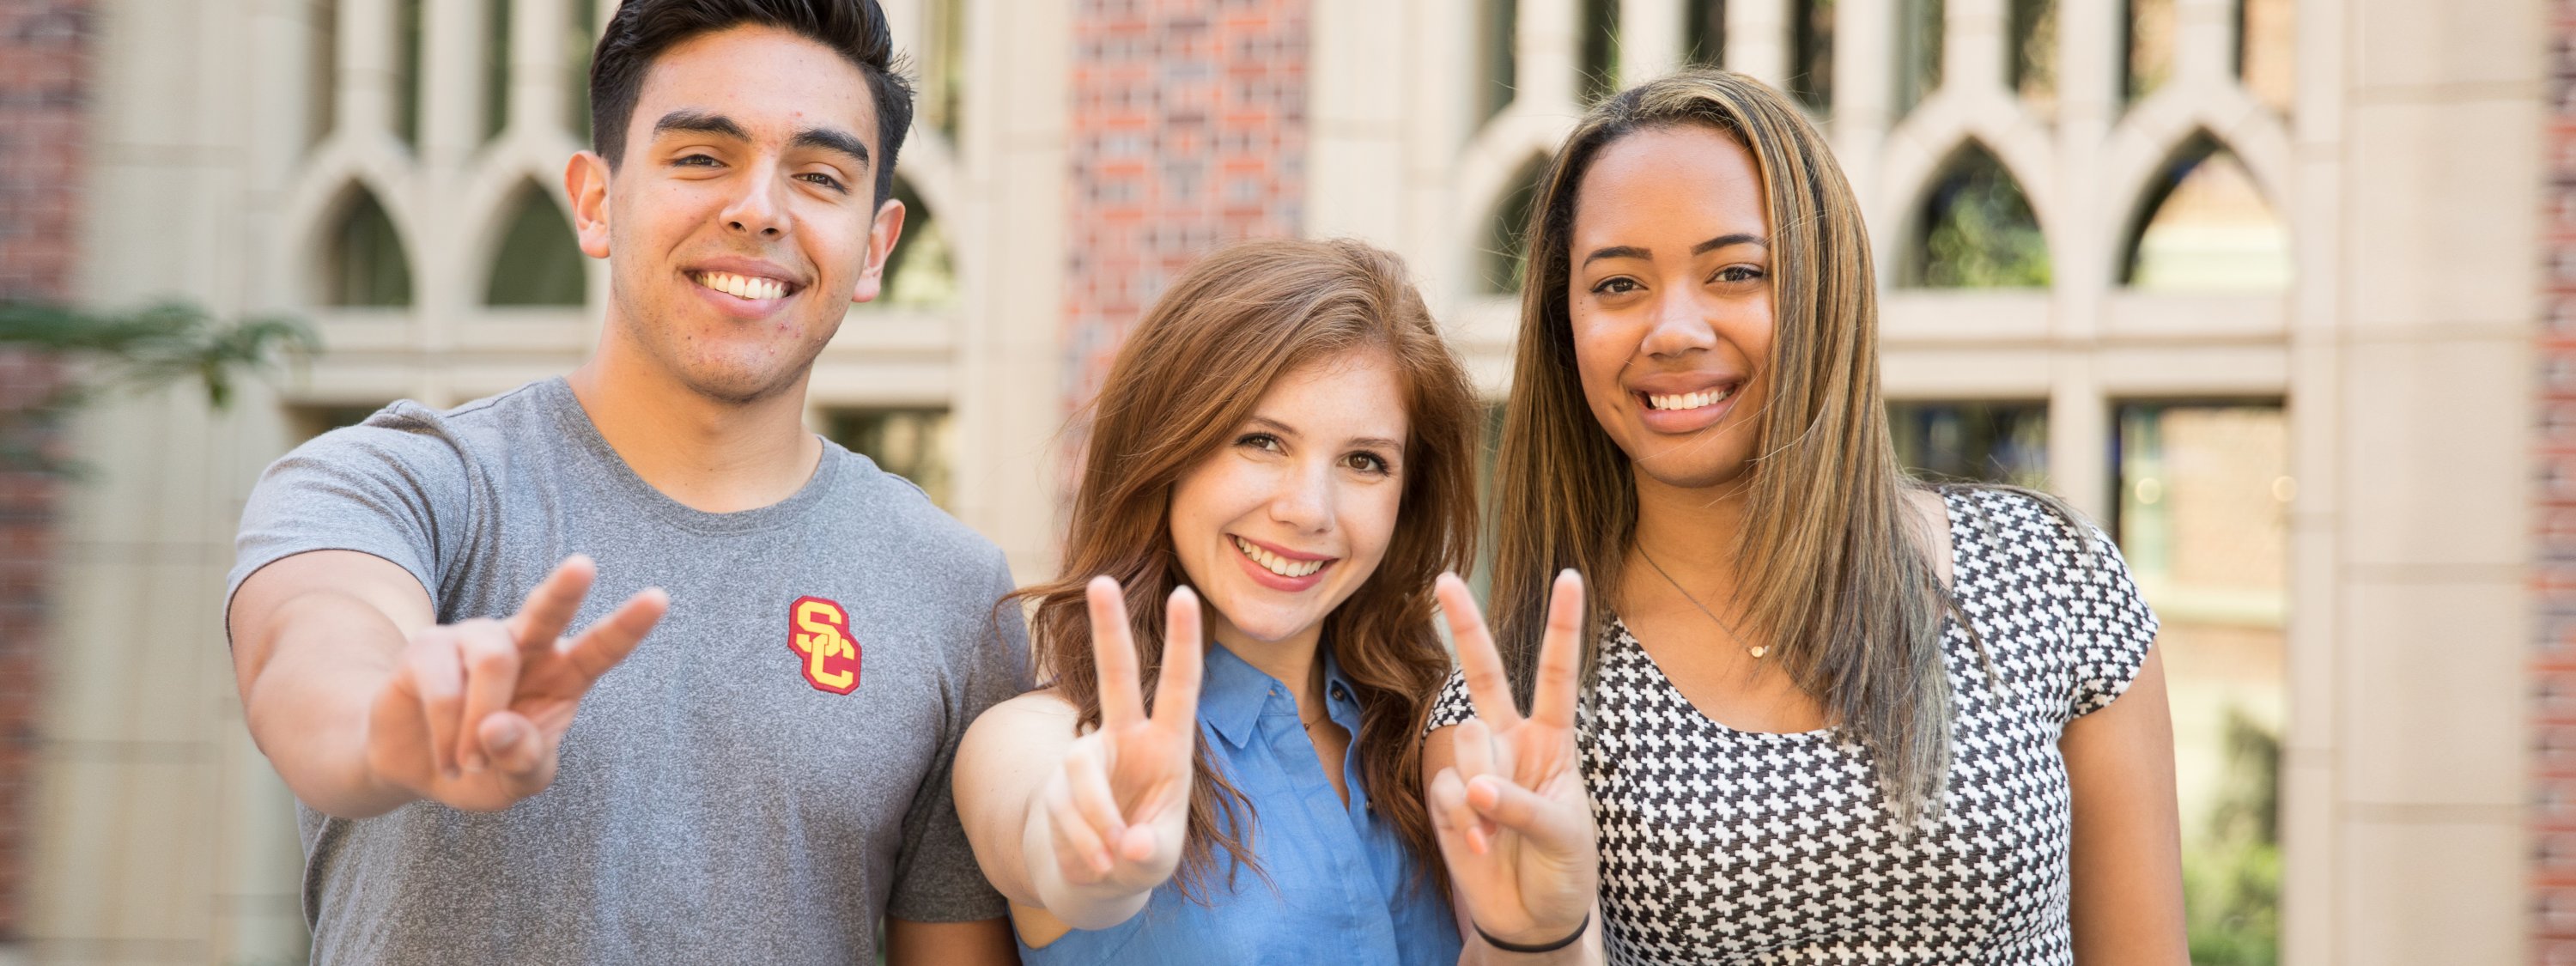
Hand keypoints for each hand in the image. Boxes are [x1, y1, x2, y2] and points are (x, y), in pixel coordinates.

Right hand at [364, 555, 667, 810]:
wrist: (417, 769)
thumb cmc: (485, 768)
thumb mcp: (518, 781)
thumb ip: (523, 761)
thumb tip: (497, 729)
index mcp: (563, 673)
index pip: (602, 648)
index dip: (629, 626)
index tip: (659, 599)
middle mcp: (523, 645)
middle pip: (547, 612)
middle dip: (565, 590)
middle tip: (584, 566)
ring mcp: (474, 640)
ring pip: (494, 661)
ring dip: (480, 725)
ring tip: (470, 764)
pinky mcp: (427, 648)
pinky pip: (445, 688)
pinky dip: (447, 736)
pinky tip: (447, 760)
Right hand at [1037, 577, 1204, 897]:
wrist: (1096, 876)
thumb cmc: (1140, 854)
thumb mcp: (1157, 859)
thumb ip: (1146, 850)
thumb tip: (1125, 843)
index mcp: (1167, 745)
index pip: (1180, 686)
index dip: (1182, 642)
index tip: (1185, 594)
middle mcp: (1125, 738)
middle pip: (1117, 676)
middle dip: (1108, 629)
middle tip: (1100, 580)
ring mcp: (1085, 756)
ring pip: (1082, 773)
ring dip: (1096, 822)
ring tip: (1111, 860)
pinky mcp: (1054, 782)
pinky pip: (1063, 809)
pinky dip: (1081, 844)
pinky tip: (1095, 864)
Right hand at [1429, 570, 1596, 948]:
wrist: (1531, 918)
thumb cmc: (1563, 869)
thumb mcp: (1566, 835)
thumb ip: (1524, 805)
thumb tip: (1479, 788)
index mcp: (1554, 740)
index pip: (1557, 675)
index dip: (1562, 627)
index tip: (1571, 577)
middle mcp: (1511, 742)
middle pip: (1484, 674)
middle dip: (1463, 626)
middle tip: (1443, 580)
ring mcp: (1476, 767)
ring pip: (1466, 743)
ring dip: (1484, 792)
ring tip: (1500, 837)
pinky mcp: (1448, 798)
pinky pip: (1449, 789)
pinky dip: (1467, 821)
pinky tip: (1482, 847)